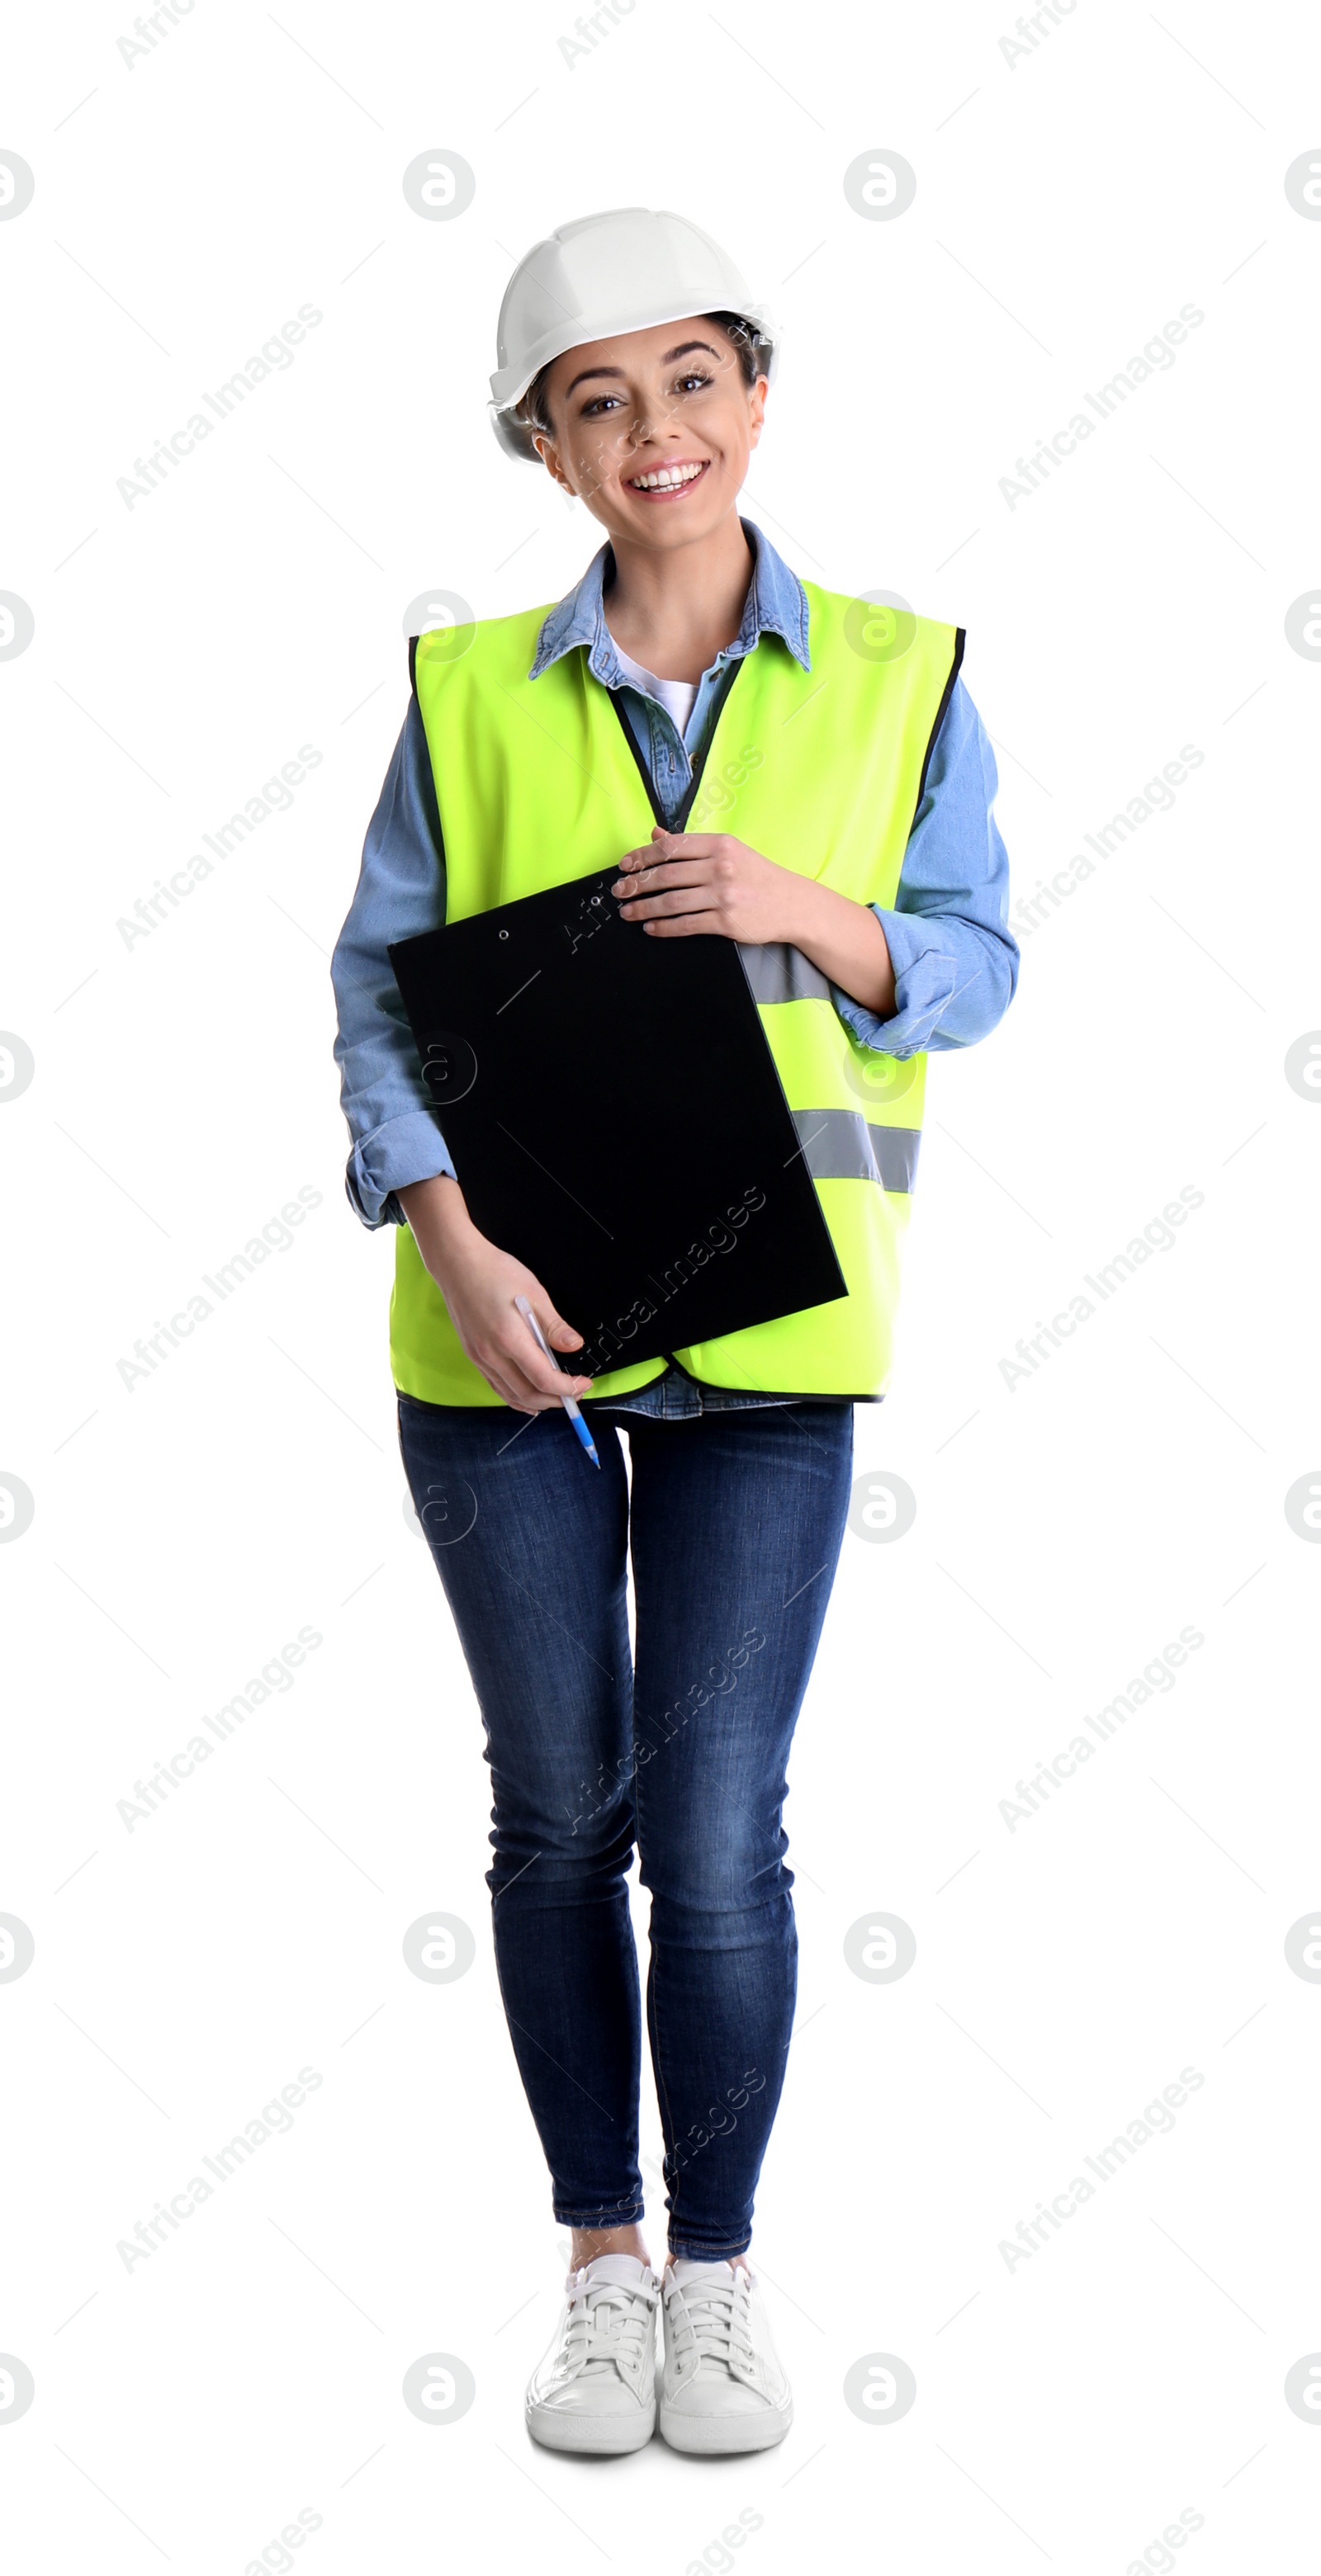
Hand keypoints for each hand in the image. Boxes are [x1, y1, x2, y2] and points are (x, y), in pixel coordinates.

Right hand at [396, 1174, 590, 1411]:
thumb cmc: (495, 1272)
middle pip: (527, 1394)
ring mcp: (479, 1357)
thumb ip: (554, 1326)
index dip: (567, 1388)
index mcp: (509, 1339)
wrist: (458, 1265)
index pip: (543, 1379)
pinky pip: (496, 1386)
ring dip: (536, 1403)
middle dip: (555, 1400)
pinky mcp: (473, 1355)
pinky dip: (515, 1397)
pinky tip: (528, 1396)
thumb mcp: (534, 1294)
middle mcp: (491, 1354)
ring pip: (510, 1395)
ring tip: (556, 1398)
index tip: (583, 1384)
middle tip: (575, 1394)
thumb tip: (574, 1345)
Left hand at [612, 828, 799, 943]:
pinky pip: (686, 924)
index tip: (625, 865)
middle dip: (637, 884)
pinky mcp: (726, 922)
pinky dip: (664, 927)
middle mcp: (721, 867)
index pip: (671, 847)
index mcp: (719, 845)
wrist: (793, 904)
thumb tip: (656, 835)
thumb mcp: (729, 851)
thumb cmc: (759, 876)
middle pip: (666, 875)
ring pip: (672, 902)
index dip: (642, 856)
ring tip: (628, 911)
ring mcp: (723, 895)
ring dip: (644, 907)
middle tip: (619, 890)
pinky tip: (651, 927)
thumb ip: (691, 845)